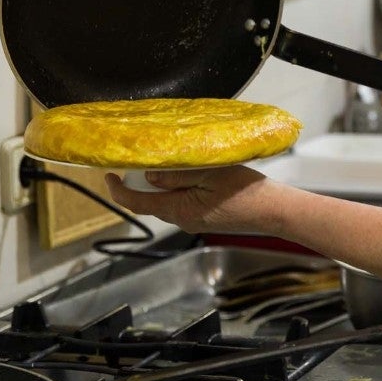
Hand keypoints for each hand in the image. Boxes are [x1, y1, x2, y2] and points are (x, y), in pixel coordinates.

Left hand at [105, 166, 287, 234]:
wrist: (274, 212)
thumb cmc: (247, 192)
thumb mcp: (210, 173)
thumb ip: (178, 175)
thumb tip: (150, 176)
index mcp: (180, 211)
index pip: (138, 203)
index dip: (118, 191)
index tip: (107, 176)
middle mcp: (183, 220)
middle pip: (151, 202)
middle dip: (140, 183)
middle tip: (137, 160)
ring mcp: (194, 221)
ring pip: (167, 201)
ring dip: (160, 184)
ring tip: (163, 162)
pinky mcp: (205, 218)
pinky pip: (182, 201)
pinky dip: (176, 187)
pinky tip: (185, 173)